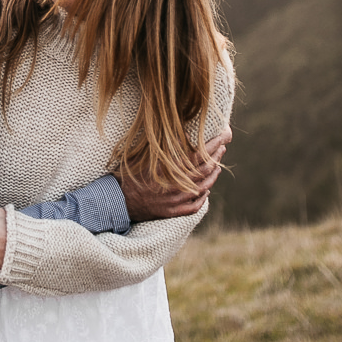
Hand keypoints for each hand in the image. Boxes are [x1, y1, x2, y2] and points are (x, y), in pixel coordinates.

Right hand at [117, 127, 231, 220]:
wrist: (118, 201)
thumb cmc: (129, 174)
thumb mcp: (144, 154)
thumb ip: (162, 145)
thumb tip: (177, 130)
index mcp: (170, 168)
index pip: (199, 154)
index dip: (213, 145)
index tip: (222, 136)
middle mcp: (176, 184)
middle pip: (205, 169)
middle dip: (217, 156)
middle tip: (223, 146)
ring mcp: (176, 200)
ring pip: (204, 187)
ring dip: (213, 175)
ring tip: (218, 165)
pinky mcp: (173, 212)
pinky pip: (195, 206)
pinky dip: (203, 197)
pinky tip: (207, 190)